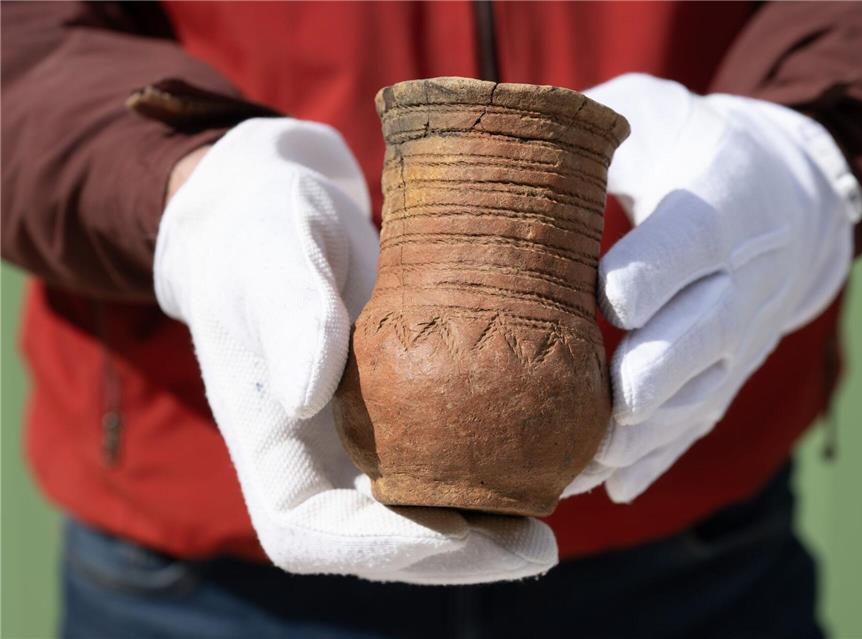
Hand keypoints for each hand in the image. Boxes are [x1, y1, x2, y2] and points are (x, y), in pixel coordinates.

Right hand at [155, 118, 555, 582]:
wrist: (279, 214)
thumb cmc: (262, 234)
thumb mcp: (268, 260)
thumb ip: (286, 318)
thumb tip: (305, 398)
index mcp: (269, 447)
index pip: (312, 532)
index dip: (383, 548)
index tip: (457, 535)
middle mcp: (316, 462)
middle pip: (383, 541)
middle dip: (459, 553)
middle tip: (539, 547)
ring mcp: (360, 444)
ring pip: (424, 511)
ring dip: (489, 527)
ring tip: (557, 514)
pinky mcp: (399, 417)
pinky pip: (446, 464)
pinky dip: (496, 474)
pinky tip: (556, 461)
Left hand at [564, 75, 861, 501]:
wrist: (788, 193)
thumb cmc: (694, 147)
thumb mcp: (655, 114)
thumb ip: (594, 132)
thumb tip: (506, 158)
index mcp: (721, 202)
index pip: (695, 241)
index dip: (656, 272)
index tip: (608, 298)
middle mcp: (743, 276)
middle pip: (709, 332)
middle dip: (658, 372)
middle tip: (607, 404)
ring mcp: (743, 333)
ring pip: (702, 394)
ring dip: (645, 438)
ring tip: (578, 469)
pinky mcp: (731, 371)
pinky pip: (700, 420)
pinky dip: (659, 459)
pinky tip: (614, 487)